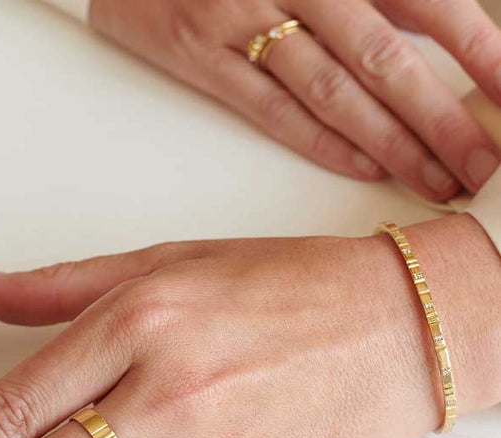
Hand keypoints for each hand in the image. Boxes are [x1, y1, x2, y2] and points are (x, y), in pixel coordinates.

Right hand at [89, 0, 500, 201]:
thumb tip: (428, 35)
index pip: (426, 4)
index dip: (475, 52)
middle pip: (385, 60)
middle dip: (440, 118)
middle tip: (479, 167)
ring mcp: (246, 24)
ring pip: (332, 92)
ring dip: (388, 142)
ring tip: (433, 181)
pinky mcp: (204, 59)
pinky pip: (270, 109)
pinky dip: (319, 140)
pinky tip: (362, 168)